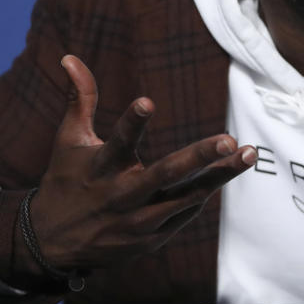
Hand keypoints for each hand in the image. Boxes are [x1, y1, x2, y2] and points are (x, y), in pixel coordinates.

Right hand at [26, 55, 256, 272]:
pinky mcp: (151, 239)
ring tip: (249, 154)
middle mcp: (121, 195)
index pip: (118, 142)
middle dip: (198, 157)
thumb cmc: (67, 182)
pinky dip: (203, 194)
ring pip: (186, 197)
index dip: (132, 122)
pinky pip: (185, 214)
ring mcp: (138, 221)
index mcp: (100, 167)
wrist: (53, 247)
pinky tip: (225, 173)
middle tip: (229, 140)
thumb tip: (70, 56)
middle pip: (164, 174)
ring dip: (219, 176)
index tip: (147, 101)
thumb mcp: (68, 141)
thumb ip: (80, 99)